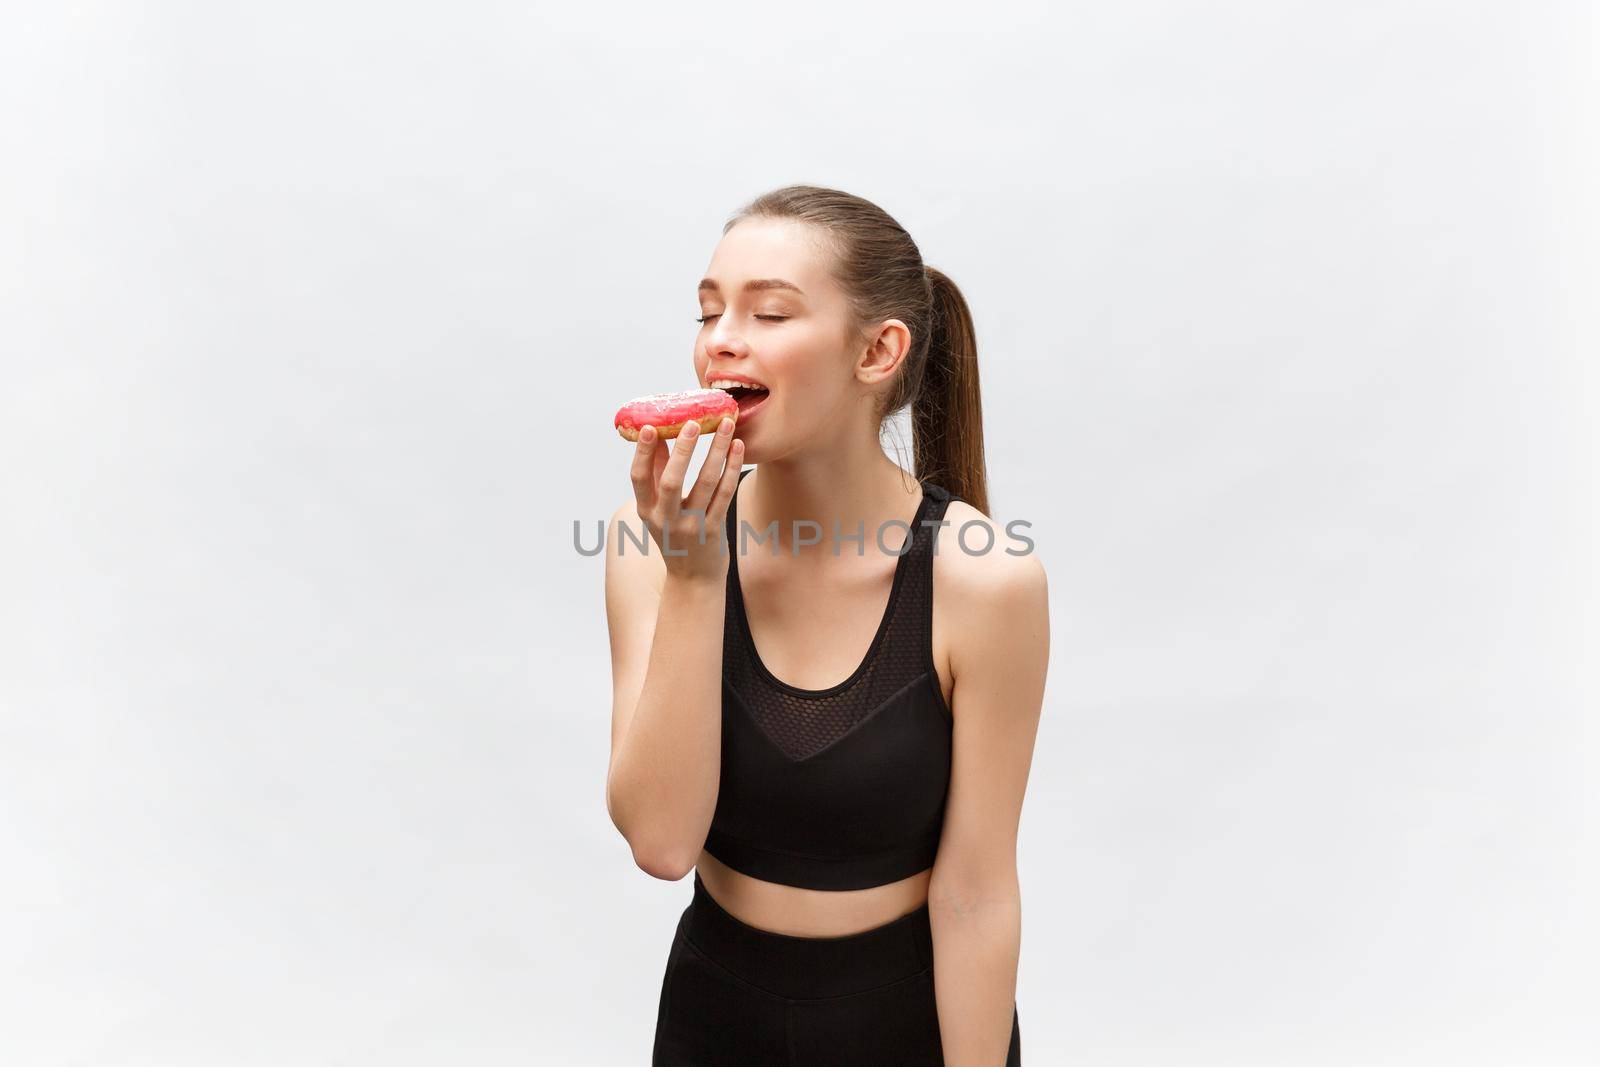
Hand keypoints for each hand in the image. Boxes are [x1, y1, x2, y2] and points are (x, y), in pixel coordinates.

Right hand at [629, 416, 742, 583]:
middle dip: (683, 450)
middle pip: (672, 481)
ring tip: (726, 425)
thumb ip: (658, 475)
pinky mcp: (713, 530)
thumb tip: (661, 434)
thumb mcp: (658, 510)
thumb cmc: (675, 534)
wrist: (693, 580)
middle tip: (693, 423)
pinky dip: (732, 468)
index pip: (639, 478)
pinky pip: (725, 494)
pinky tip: (738, 447)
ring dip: (717, 451)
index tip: (651, 426)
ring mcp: (690, 526)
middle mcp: (665, 520)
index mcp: (646, 510)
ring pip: (705, 483)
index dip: (643, 452)